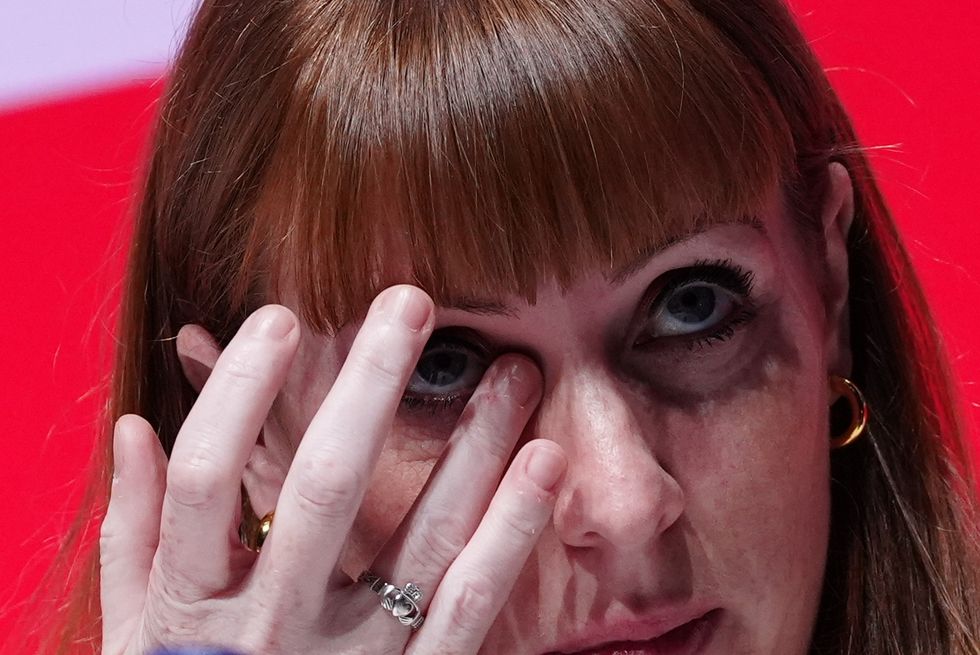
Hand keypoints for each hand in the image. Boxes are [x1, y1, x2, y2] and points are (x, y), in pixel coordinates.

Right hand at [99, 285, 565, 654]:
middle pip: (320, 489)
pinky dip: (510, 534)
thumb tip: (134, 429)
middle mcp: (271, 632)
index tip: (280, 317)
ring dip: (469, 449)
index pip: (206, 477)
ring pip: (418, 544)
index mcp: (189, 608)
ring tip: (512, 373)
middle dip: (366, 389)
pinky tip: (543, 465)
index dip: (237, 391)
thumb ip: (130, 537)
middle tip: (410, 302)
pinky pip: (468, 608)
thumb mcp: (132, 635)